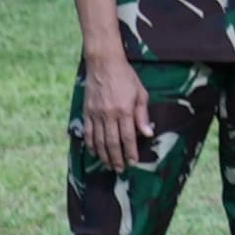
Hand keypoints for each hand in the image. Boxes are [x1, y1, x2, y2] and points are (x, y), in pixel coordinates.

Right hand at [76, 53, 151, 171]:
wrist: (104, 64)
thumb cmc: (126, 77)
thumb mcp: (140, 93)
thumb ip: (142, 114)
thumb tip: (148, 133)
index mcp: (124, 109)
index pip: (128, 137)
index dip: (131, 152)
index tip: (133, 162)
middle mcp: (109, 114)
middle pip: (112, 142)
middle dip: (117, 158)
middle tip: (121, 169)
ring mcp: (96, 114)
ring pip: (99, 141)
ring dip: (104, 155)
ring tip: (109, 165)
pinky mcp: (86, 112)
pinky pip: (88, 133)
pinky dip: (91, 145)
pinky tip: (94, 152)